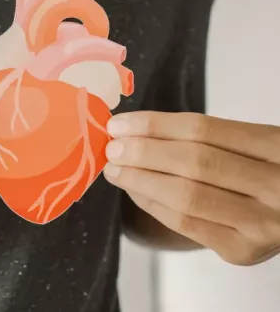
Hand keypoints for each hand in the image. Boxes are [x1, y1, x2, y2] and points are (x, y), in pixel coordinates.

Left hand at [103, 111, 279, 264]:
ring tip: (115, 169)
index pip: (202, 130)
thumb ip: (203, 138)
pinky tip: (135, 191)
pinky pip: (185, 225)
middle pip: (194, 162)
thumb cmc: (265, 173)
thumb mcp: (251, 144)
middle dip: (143, 153)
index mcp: (277, 147)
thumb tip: (132, 132)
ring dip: (140, 181)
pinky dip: (152, 205)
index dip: (153, 126)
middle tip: (112, 148)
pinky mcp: (243, 251)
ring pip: (186, 197)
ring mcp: (262, 223)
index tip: (120, 124)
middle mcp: (277, 185)